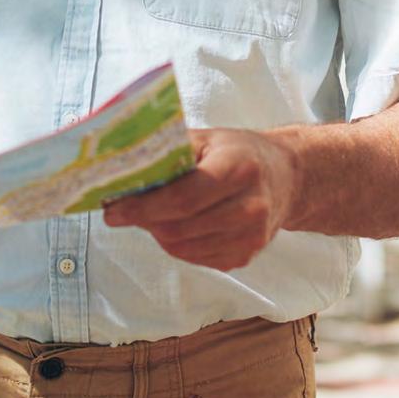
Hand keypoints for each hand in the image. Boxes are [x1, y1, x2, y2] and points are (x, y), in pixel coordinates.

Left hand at [102, 127, 300, 270]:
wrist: (287, 178)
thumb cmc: (239, 152)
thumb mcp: (207, 138)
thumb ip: (169, 152)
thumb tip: (121, 170)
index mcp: (239, 169)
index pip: (183, 198)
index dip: (143, 207)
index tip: (111, 210)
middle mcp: (251, 207)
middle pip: (179, 227)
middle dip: (143, 220)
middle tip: (121, 211)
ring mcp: (251, 237)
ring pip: (183, 247)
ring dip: (157, 232)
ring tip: (151, 213)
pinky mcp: (246, 257)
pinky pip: (195, 258)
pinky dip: (176, 244)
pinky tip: (177, 224)